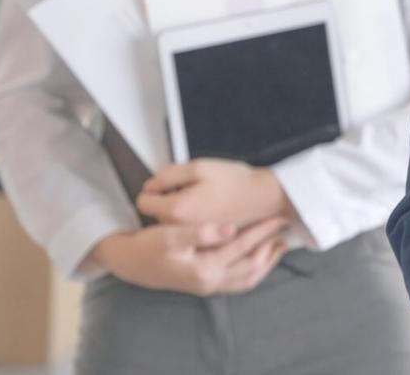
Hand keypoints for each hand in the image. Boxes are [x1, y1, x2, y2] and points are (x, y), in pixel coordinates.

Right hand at [86, 217, 289, 295]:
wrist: (128, 262)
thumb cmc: (148, 246)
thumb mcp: (169, 236)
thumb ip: (200, 233)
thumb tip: (230, 229)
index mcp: (204, 269)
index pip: (243, 247)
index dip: (263, 230)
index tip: (279, 215)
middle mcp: (210, 282)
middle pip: (253, 266)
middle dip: (271, 246)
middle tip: (286, 227)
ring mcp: (209, 286)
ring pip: (248, 278)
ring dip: (266, 262)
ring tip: (280, 242)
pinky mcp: (206, 284)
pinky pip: (239, 282)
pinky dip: (254, 270)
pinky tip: (260, 257)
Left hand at [137, 159, 294, 227]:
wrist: (266, 198)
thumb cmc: (236, 182)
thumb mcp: (199, 166)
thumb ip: (168, 174)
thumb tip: (152, 184)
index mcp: (175, 209)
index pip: (143, 201)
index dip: (154, 187)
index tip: (168, 182)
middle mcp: (180, 228)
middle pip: (156, 213)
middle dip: (166, 200)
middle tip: (189, 189)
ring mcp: (192, 238)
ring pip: (171, 222)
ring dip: (179, 211)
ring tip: (202, 199)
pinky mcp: (204, 241)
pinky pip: (187, 230)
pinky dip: (192, 221)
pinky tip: (209, 211)